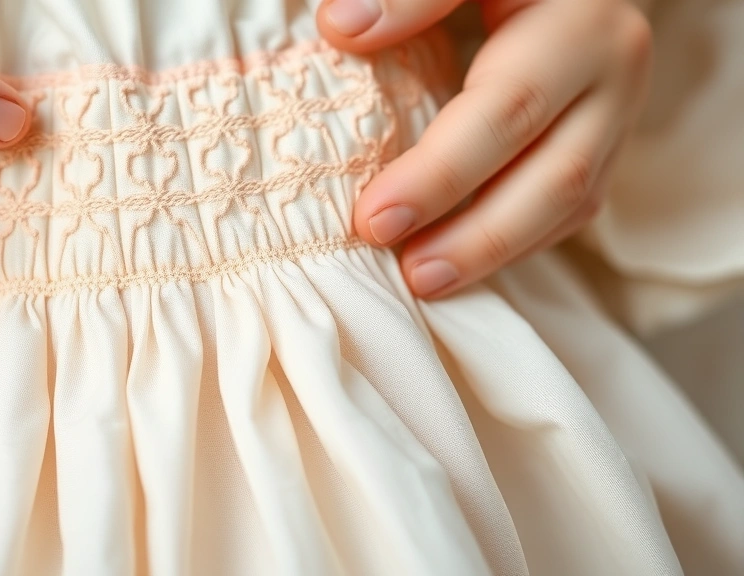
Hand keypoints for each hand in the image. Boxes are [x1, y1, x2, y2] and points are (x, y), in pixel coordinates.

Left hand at [318, 0, 652, 297]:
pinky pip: (568, 210)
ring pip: (569, 205)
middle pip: (553, 176)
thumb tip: (341, 26)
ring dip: (496, 253)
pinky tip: (460, 263)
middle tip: (407, 273)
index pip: (504, 110)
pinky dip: (513, 244)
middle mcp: (611, 72)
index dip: (439, 172)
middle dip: (476, 236)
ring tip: (425, 282)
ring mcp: (616, 115)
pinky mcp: (604, 144)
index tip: (372, 218)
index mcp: (576, 25)